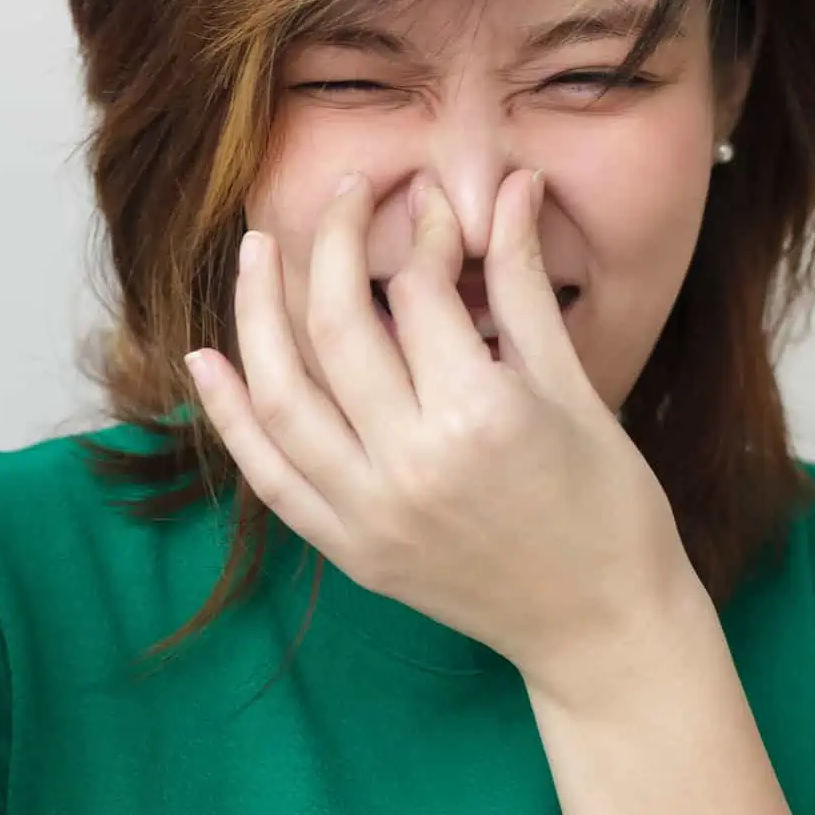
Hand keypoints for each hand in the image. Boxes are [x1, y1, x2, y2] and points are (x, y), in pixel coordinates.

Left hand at [184, 170, 702, 699]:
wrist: (603, 628)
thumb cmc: (609, 505)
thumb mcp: (573, 386)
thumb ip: (524, 285)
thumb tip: (512, 185)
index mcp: (479, 417)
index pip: (420, 294)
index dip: (425, 233)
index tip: (430, 205)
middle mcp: (410, 465)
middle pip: (337, 327)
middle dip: (334, 244)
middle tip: (345, 194)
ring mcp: (369, 514)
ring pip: (281, 396)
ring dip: (257, 314)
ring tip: (257, 251)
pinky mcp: (349, 551)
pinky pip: (268, 476)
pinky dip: (229, 417)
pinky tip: (205, 358)